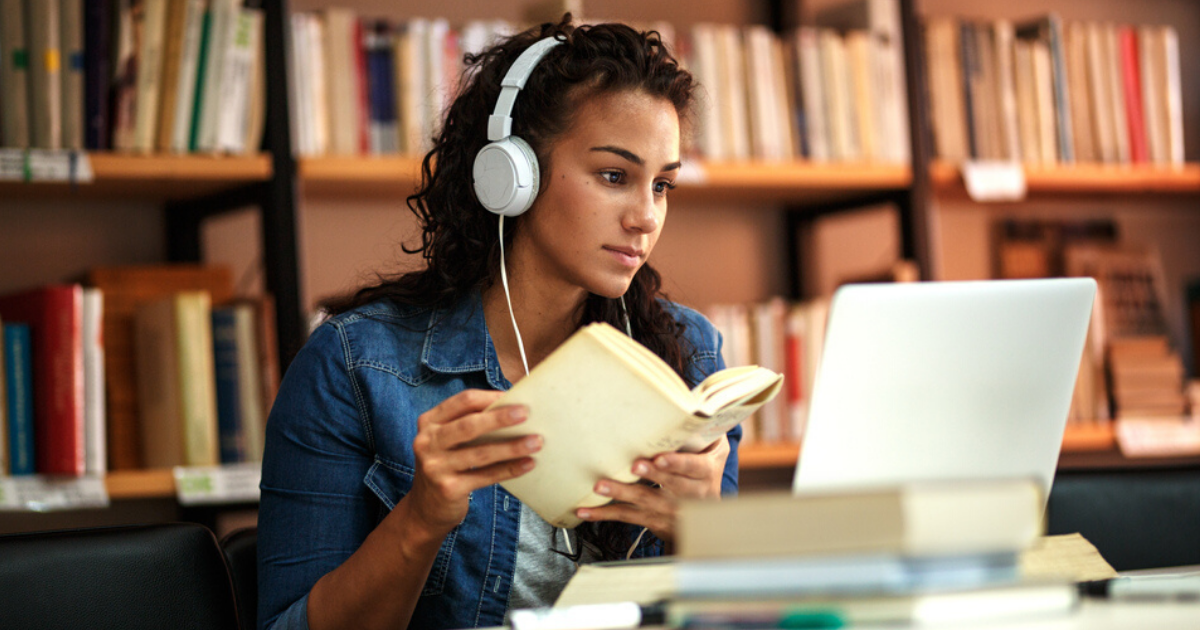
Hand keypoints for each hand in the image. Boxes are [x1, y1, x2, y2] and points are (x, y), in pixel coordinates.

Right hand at [406, 389, 541, 536]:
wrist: (426, 508)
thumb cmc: (446, 464)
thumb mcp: (447, 440)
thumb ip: (469, 423)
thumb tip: (514, 408)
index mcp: (429, 422)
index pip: (462, 402)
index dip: (490, 397)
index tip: (514, 396)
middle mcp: (427, 442)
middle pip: (469, 425)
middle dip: (500, 418)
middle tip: (526, 413)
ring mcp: (435, 467)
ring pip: (480, 453)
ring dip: (511, 447)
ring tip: (536, 442)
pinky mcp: (448, 489)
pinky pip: (485, 476)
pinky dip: (509, 469)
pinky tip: (528, 464)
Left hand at [575, 436, 729, 541]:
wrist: (709, 519)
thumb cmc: (704, 472)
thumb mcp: (715, 452)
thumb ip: (706, 430)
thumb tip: (694, 402)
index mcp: (705, 473)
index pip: (692, 467)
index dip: (676, 463)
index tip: (660, 458)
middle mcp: (691, 495)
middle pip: (669, 485)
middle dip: (650, 475)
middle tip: (633, 466)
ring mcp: (671, 511)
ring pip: (645, 501)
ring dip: (621, 494)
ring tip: (600, 486)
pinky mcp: (654, 521)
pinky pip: (628, 517)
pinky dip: (605, 514)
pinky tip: (586, 511)